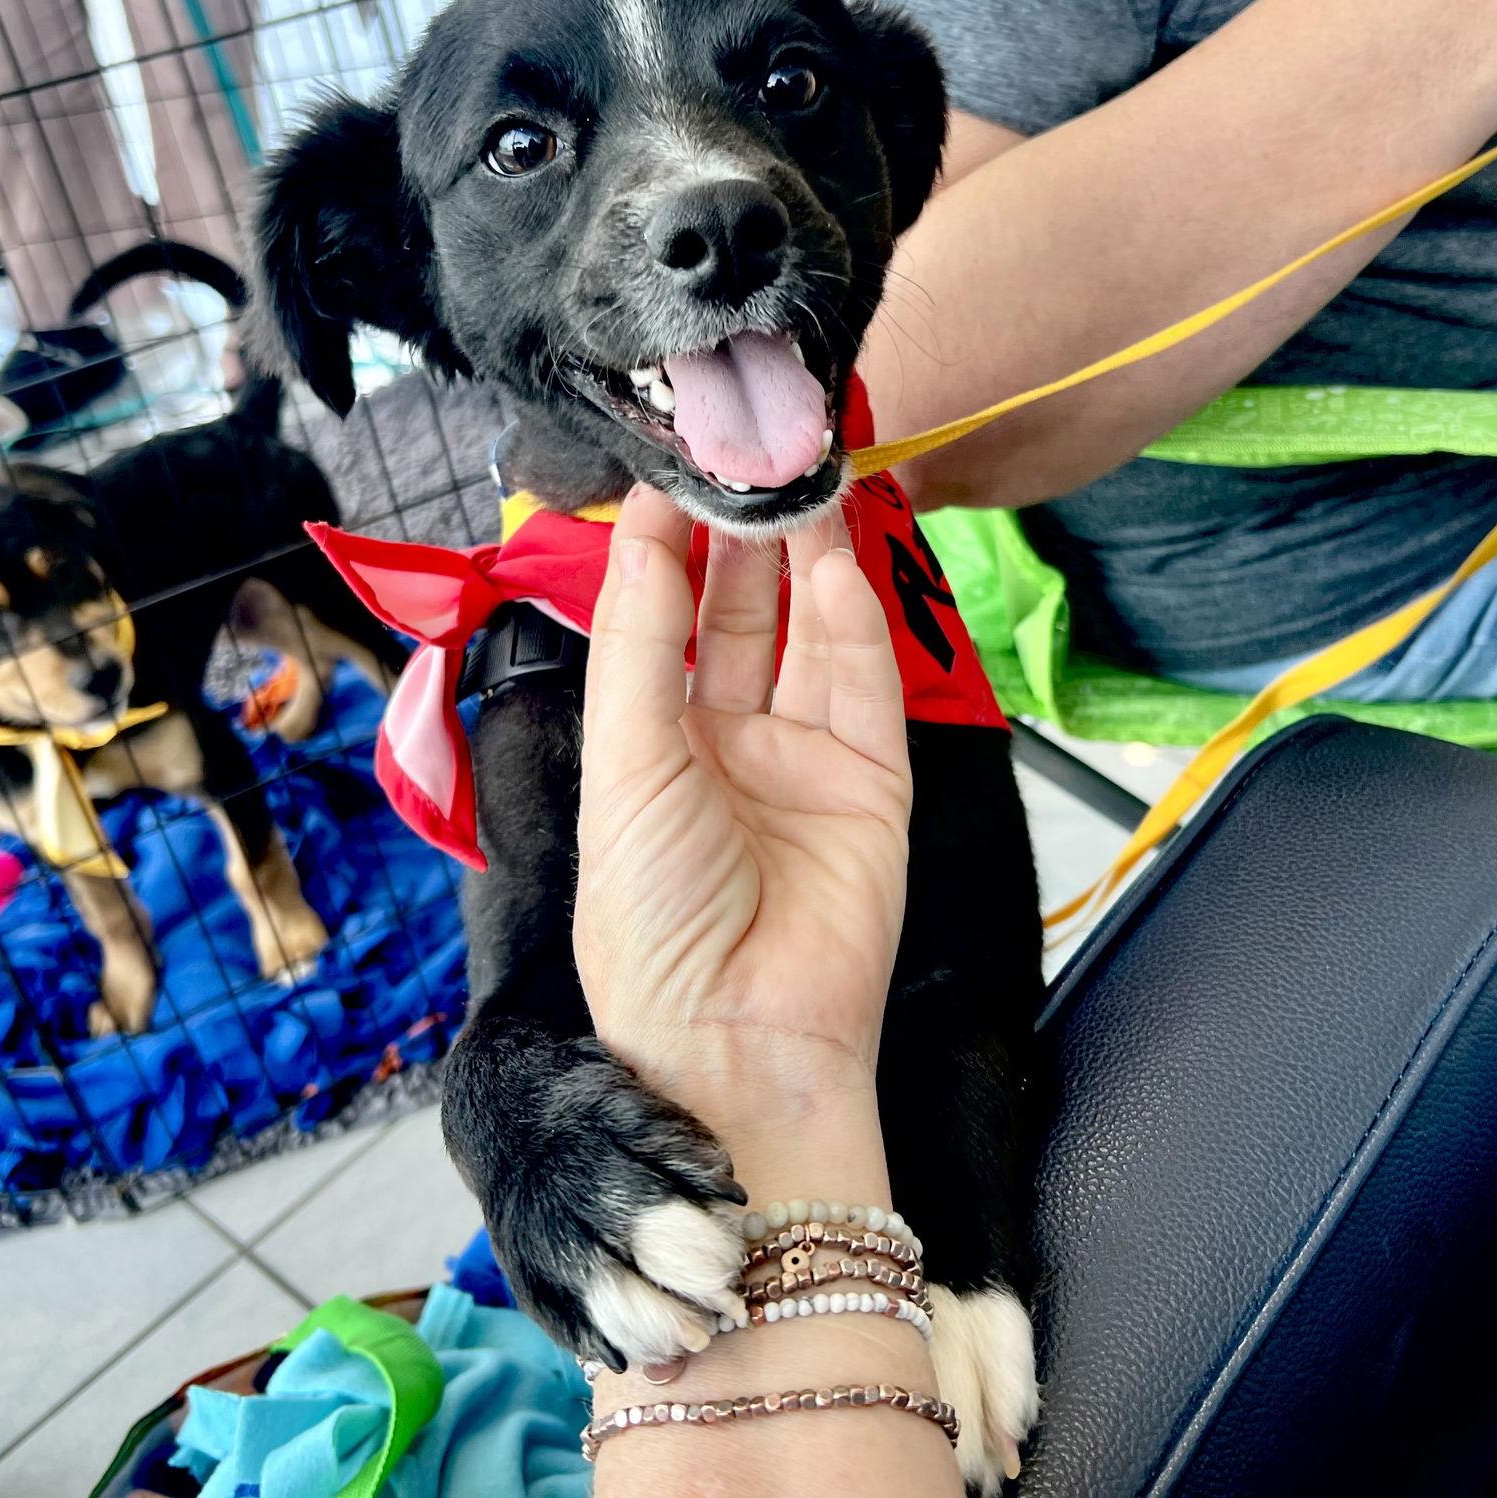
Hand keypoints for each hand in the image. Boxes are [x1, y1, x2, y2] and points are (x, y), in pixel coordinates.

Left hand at [573, 485, 912, 1115]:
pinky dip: (852, 621)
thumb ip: (639, 648)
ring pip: (804, 634)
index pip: (654, 621)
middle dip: (739, 539)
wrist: (742, 1035)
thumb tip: (640, 539)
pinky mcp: (870, 778)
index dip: (660, 548)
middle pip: (733, 616)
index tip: (668, 472)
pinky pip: (862, 682)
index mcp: (646, 746)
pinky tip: (835, 563)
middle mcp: (722, 743)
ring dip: (802, 562)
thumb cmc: (653, 917)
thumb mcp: (625, 768)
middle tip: (748, 462)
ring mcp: (800, 758)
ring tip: (799, 484)